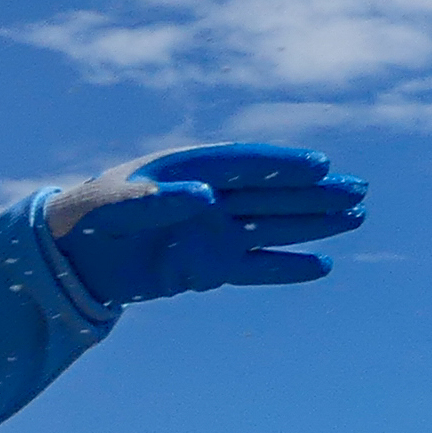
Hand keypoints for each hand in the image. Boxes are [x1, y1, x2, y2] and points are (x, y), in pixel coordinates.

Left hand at [44, 146, 366, 310]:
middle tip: (360, 190)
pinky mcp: (209, 267)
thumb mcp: (110, 206)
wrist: (72, 255)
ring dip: (313, 224)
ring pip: (273, 227)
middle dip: (315, 193)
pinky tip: (322, 267)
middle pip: (272, 194)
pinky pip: (254, 268)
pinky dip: (285, 268)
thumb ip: (153, 200)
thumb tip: (203, 196)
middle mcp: (210, 199)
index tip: (319, 164)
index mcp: (188, 170)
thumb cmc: (87, 216)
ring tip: (357, 217)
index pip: (245, 164)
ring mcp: (213, 233)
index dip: (281, 164)